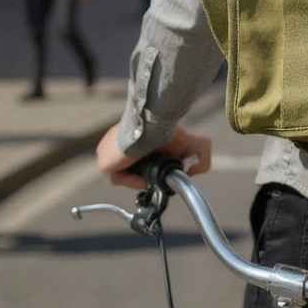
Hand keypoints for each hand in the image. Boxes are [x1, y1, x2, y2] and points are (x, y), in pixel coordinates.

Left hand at [96, 123, 212, 189]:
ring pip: (122, 174)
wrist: (152, 126)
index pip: (133, 157)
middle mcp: (117, 143)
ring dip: (138, 178)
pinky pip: (118, 179)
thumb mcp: (191, 142)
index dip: (148, 167)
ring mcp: (108, 153)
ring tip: (149, 176)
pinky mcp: (105, 163)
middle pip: (127, 167)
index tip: (158, 171)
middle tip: (155, 174)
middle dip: (143, 173)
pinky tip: (143, 178)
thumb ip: (202, 156)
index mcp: (131, 136)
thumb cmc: (168, 130)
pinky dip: (131, 181)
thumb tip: (194, 172)